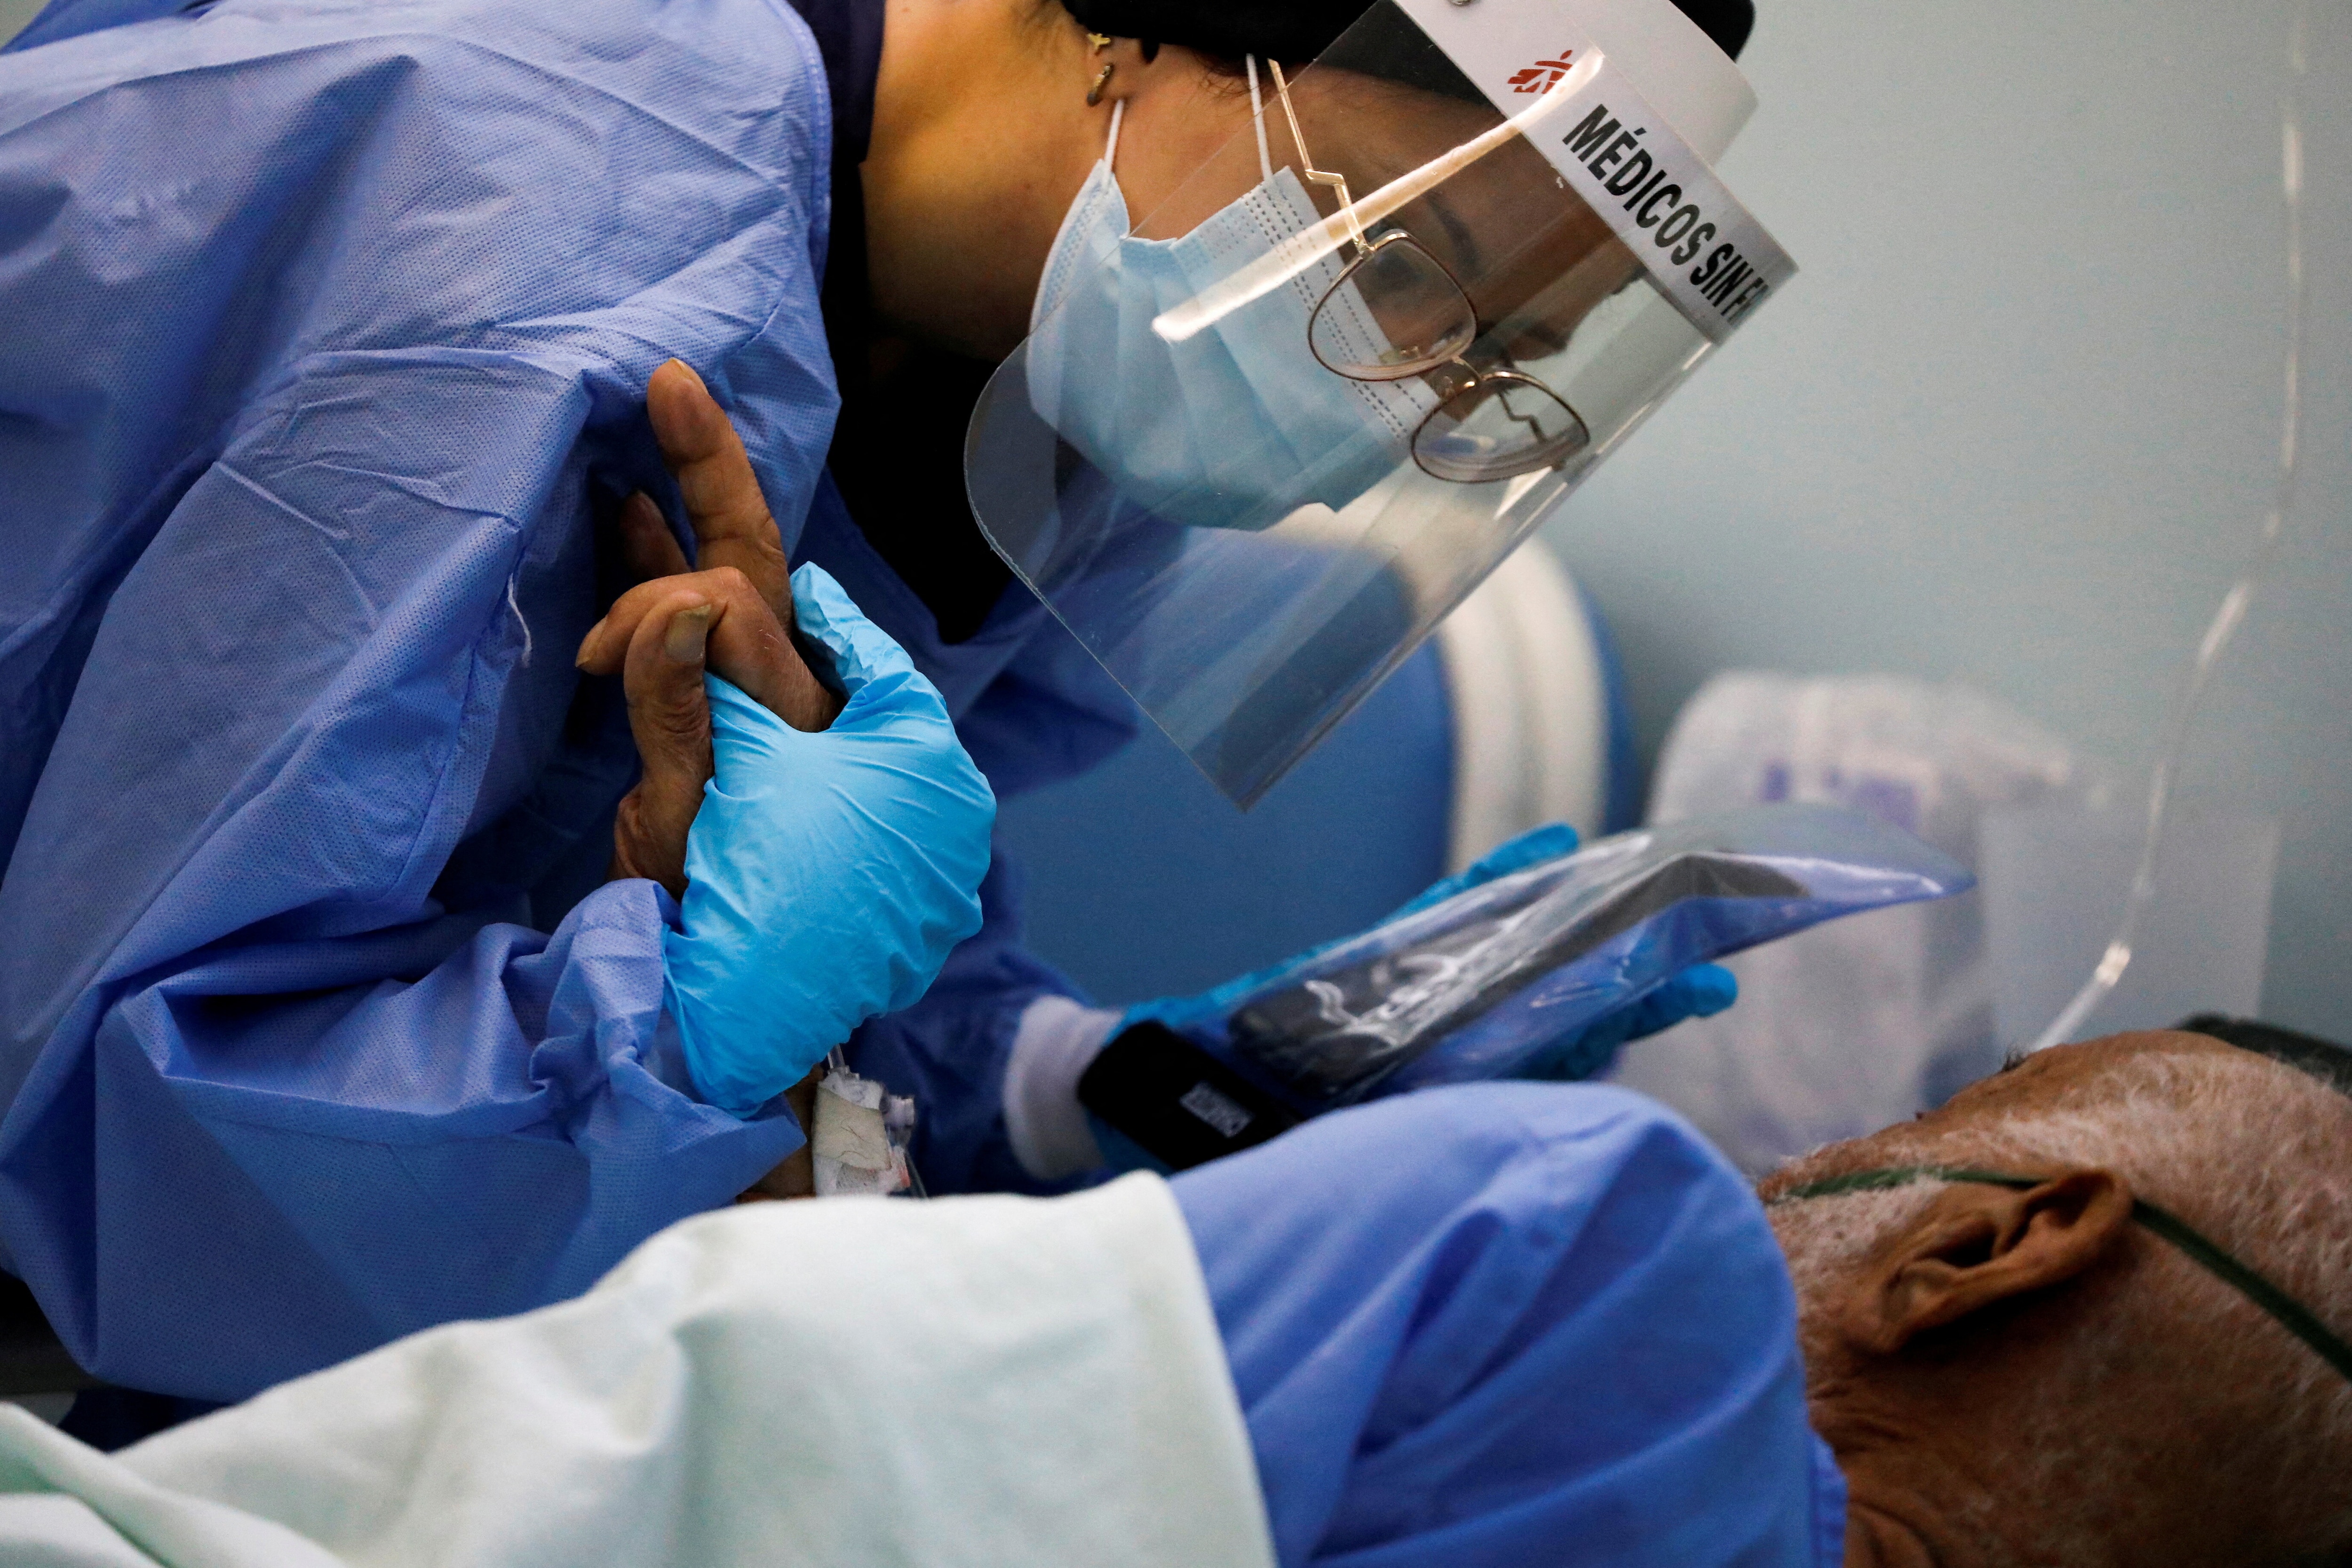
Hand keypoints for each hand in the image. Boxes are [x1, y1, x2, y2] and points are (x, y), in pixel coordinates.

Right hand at [580, 360, 842, 897]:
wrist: (724, 1023)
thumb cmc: (732, 936)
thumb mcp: (701, 819)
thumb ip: (685, 709)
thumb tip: (679, 602)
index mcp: (823, 719)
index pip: (751, 601)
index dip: (671, 598)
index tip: (607, 645)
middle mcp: (804, 709)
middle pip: (757, 571)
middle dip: (709, 480)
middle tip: (671, 383)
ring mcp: (762, 727)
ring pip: (722, 601)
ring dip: (672, 533)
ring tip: (631, 457)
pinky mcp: (716, 751)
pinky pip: (694, 651)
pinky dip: (656, 594)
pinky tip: (627, 541)